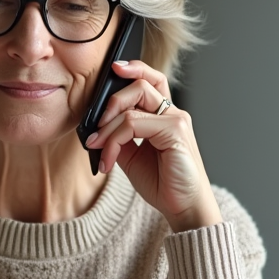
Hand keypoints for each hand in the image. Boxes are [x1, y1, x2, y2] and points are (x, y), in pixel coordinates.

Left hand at [84, 60, 222, 232]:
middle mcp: (173, 113)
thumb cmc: (163, 184)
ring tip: (97, 147)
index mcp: (165, 115)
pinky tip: (108, 160)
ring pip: (134, 102)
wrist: (183, 208)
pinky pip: (134, 124)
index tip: (111, 70)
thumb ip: (119, 137)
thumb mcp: (132, 156)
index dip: (132, 69)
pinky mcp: (175, 131)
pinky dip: (114, 141)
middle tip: (95, 129)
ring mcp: (176, 120)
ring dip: (107, 126)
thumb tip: (96, 127)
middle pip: (140, 84)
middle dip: (111, 101)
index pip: (150, 81)